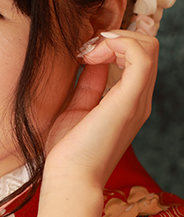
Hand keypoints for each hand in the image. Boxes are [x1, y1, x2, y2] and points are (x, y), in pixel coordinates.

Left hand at [44, 29, 158, 192]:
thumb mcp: (76, 109)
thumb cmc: (68, 153)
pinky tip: (92, 55)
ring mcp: (137, 100)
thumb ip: (89, 85)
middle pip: (146, 48)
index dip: (113, 44)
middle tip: (85, 51)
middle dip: (114, 37)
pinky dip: (118, 44)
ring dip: (115, 39)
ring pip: (148, 46)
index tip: (83, 54)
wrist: (70, 179)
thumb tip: (91, 60)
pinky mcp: (129, 101)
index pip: (137, 59)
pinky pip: (141, 55)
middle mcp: (138, 100)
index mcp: (128, 103)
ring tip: (88, 53)